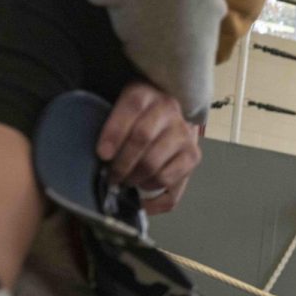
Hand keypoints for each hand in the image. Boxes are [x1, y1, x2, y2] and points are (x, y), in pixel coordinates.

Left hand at [97, 83, 200, 214]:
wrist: (168, 114)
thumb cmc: (135, 116)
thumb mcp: (120, 109)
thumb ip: (111, 126)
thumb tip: (101, 158)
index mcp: (145, 93)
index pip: (131, 107)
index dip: (114, 132)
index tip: (102, 155)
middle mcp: (168, 110)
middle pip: (143, 138)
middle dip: (122, 164)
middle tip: (112, 177)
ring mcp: (184, 135)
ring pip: (157, 166)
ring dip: (137, 181)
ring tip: (127, 183)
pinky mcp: (193, 156)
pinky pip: (173, 185)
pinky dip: (156, 201)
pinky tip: (142, 200)